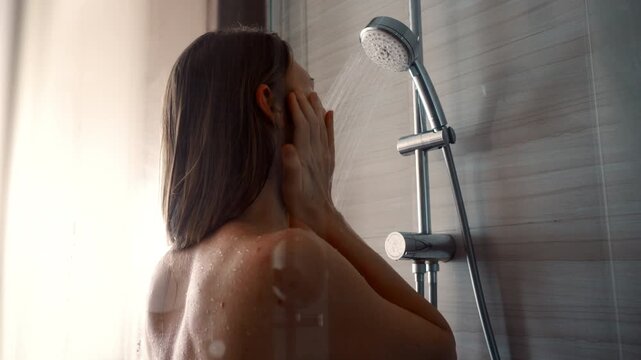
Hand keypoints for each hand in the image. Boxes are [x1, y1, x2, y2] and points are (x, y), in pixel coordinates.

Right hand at [280, 91, 336, 238]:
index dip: (296, 110)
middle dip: (305, 105)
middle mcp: (317, 153)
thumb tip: (287, 147)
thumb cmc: (300, 204)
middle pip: (312, 123)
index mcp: (306, 156)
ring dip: (317, 110)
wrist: (319, 217)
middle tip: (298, 89)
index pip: (302, 127)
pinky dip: (330, 125)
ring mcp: (324, 157)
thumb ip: (290, 167)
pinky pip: (329, 139)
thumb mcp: (291, 188)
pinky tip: (329, 114)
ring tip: (313, 96)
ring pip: (321, 127)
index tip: (290, 95)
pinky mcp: (328, 162)